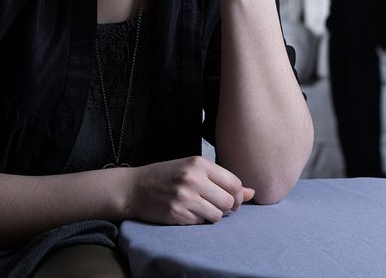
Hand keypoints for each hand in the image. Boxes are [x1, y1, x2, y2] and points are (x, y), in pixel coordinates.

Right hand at [126, 156, 255, 224]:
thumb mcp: (193, 169)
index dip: (237, 194)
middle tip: (218, 205)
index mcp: (199, 163)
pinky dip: (198, 220)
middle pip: (228, 201)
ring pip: (217, 215)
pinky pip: (200, 223)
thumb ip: (222, 179)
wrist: (134, 188)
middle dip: (227, 207)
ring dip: (213, 215)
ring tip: (201, 208)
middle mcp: (193, 179)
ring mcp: (184, 198)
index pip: (234, 183)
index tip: (232, 198)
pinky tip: (187, 212)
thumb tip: (251, 193)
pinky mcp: (177, 214)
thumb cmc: (167, 176)